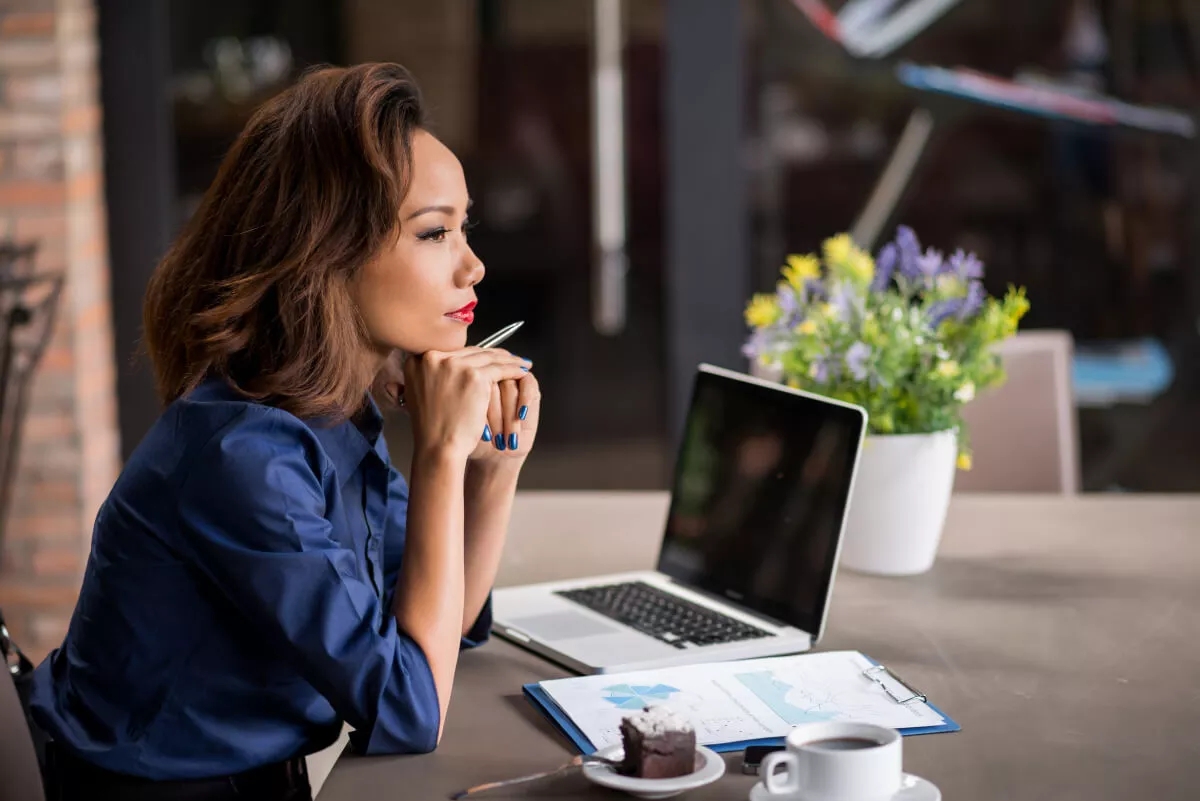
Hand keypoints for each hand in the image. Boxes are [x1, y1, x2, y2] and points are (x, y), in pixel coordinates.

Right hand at [401, 348, 529, 460]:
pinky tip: (522, 371)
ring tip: (519, 363)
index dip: (472, 355)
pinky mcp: (474, 376)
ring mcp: (453, 365)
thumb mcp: (421, 394)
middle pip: (470, 352)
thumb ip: (432, 376)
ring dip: (507, 359)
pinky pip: (500, 368)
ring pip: (487, 357)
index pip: (453, 352)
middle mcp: (432, 357)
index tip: (486, 355)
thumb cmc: (432, 429)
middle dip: (492, 354)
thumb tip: (448, 364)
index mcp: (417, 361)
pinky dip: (514, 369)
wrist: (438, 447)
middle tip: (508, 357)